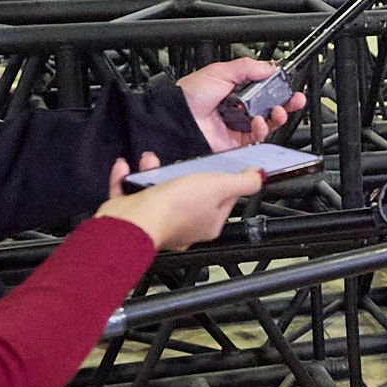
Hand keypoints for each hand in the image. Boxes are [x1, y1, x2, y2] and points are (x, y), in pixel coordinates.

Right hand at [96, 153, 264, 251]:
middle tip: (182, 162)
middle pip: (191, 194)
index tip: (219, 165)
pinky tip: (127, 166)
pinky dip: (127, 178)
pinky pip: (130, 192)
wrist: (133, 222)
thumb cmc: (174, 209)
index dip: (223, 180)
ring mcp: (158, 222)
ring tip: (151, 161)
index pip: (224, 199)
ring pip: (158, 192)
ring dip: (153, 171)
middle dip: (184, 172)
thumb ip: (242, 182)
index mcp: (209, 223)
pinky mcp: (134, 216)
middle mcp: (185, 225)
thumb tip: (259, 177)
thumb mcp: (219, 187)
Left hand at [177, 57, 304, 152]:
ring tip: (278, 110)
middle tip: (295, 99)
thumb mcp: (221, 71)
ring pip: (268, 122)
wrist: (178, 116)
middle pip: (271, 106)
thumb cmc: (190, 94)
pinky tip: (260, 121)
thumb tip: (270, 67)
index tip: (289, 85)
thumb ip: (248, 68)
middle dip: (287, 103)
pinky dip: (262, 129)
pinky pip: (257, 137)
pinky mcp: (237, 141)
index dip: (279, 87)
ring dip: (278, 116)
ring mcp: (239, 124)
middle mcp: (240, 107)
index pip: (265, 87)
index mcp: (237, 88)